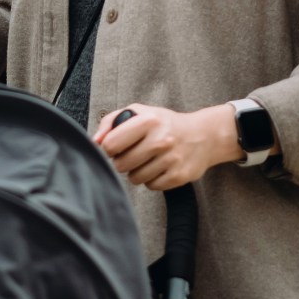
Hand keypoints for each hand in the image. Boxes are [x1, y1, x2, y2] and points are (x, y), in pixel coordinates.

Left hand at [92, 103, 239, 190]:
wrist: (203, 135)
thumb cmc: (164, 123)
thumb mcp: (139, 112)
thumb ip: (111, 122)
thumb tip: (95, 141)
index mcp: (148, 121)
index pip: (111, 145)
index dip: (110, 148)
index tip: (117, 146)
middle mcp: (161, 140)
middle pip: (121, 165)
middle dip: (123, 161)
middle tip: (134, 154)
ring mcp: (171, 159)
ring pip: (135, 178)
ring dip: (137, 171)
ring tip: (148, 160)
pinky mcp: (179, 176)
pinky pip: (151, 186)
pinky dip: (152, 179)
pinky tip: (160, 167)